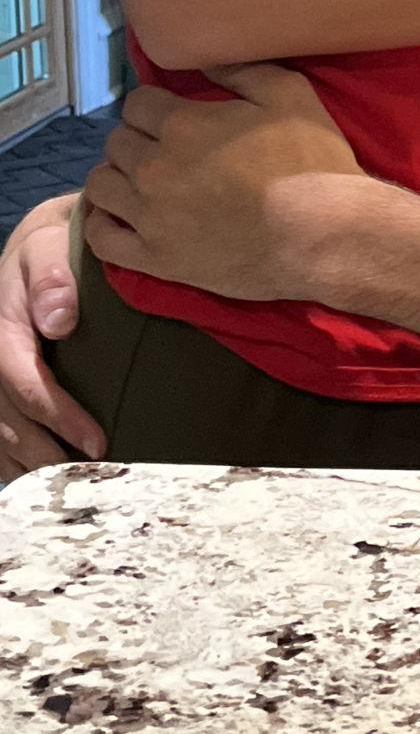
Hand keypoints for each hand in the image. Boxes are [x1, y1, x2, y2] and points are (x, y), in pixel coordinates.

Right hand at [0, 193, 102, 479]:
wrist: (40, 247)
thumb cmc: (53, 244)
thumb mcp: (48, 243)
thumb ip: (51, 276)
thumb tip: (58, 322)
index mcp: (0, 327)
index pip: (21, 381)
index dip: (57, 415)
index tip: (96, 441)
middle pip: (6, 421)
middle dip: (45, 454)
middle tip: (90, 479)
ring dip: (30, 467)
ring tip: (72, 491)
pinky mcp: (0, 387)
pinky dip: (16, 463)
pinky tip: (44, 482)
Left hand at [82, 67, 368, 303]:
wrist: (323, 235)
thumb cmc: (312, 164)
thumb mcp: (292, 96)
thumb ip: (243, 70)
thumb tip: (203, 58)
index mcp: (182, 125)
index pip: (137, 103)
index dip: (155, 106)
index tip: (173, 116)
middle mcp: (153, 167)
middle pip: (116, 142)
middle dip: (136, 139)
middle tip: (165, 150)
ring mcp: (149, 216)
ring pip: (100, 186)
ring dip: (116, 177)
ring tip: (141, 182)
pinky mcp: (154, 257)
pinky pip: (102, 239)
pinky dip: (102, 224)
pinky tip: (120, 217)